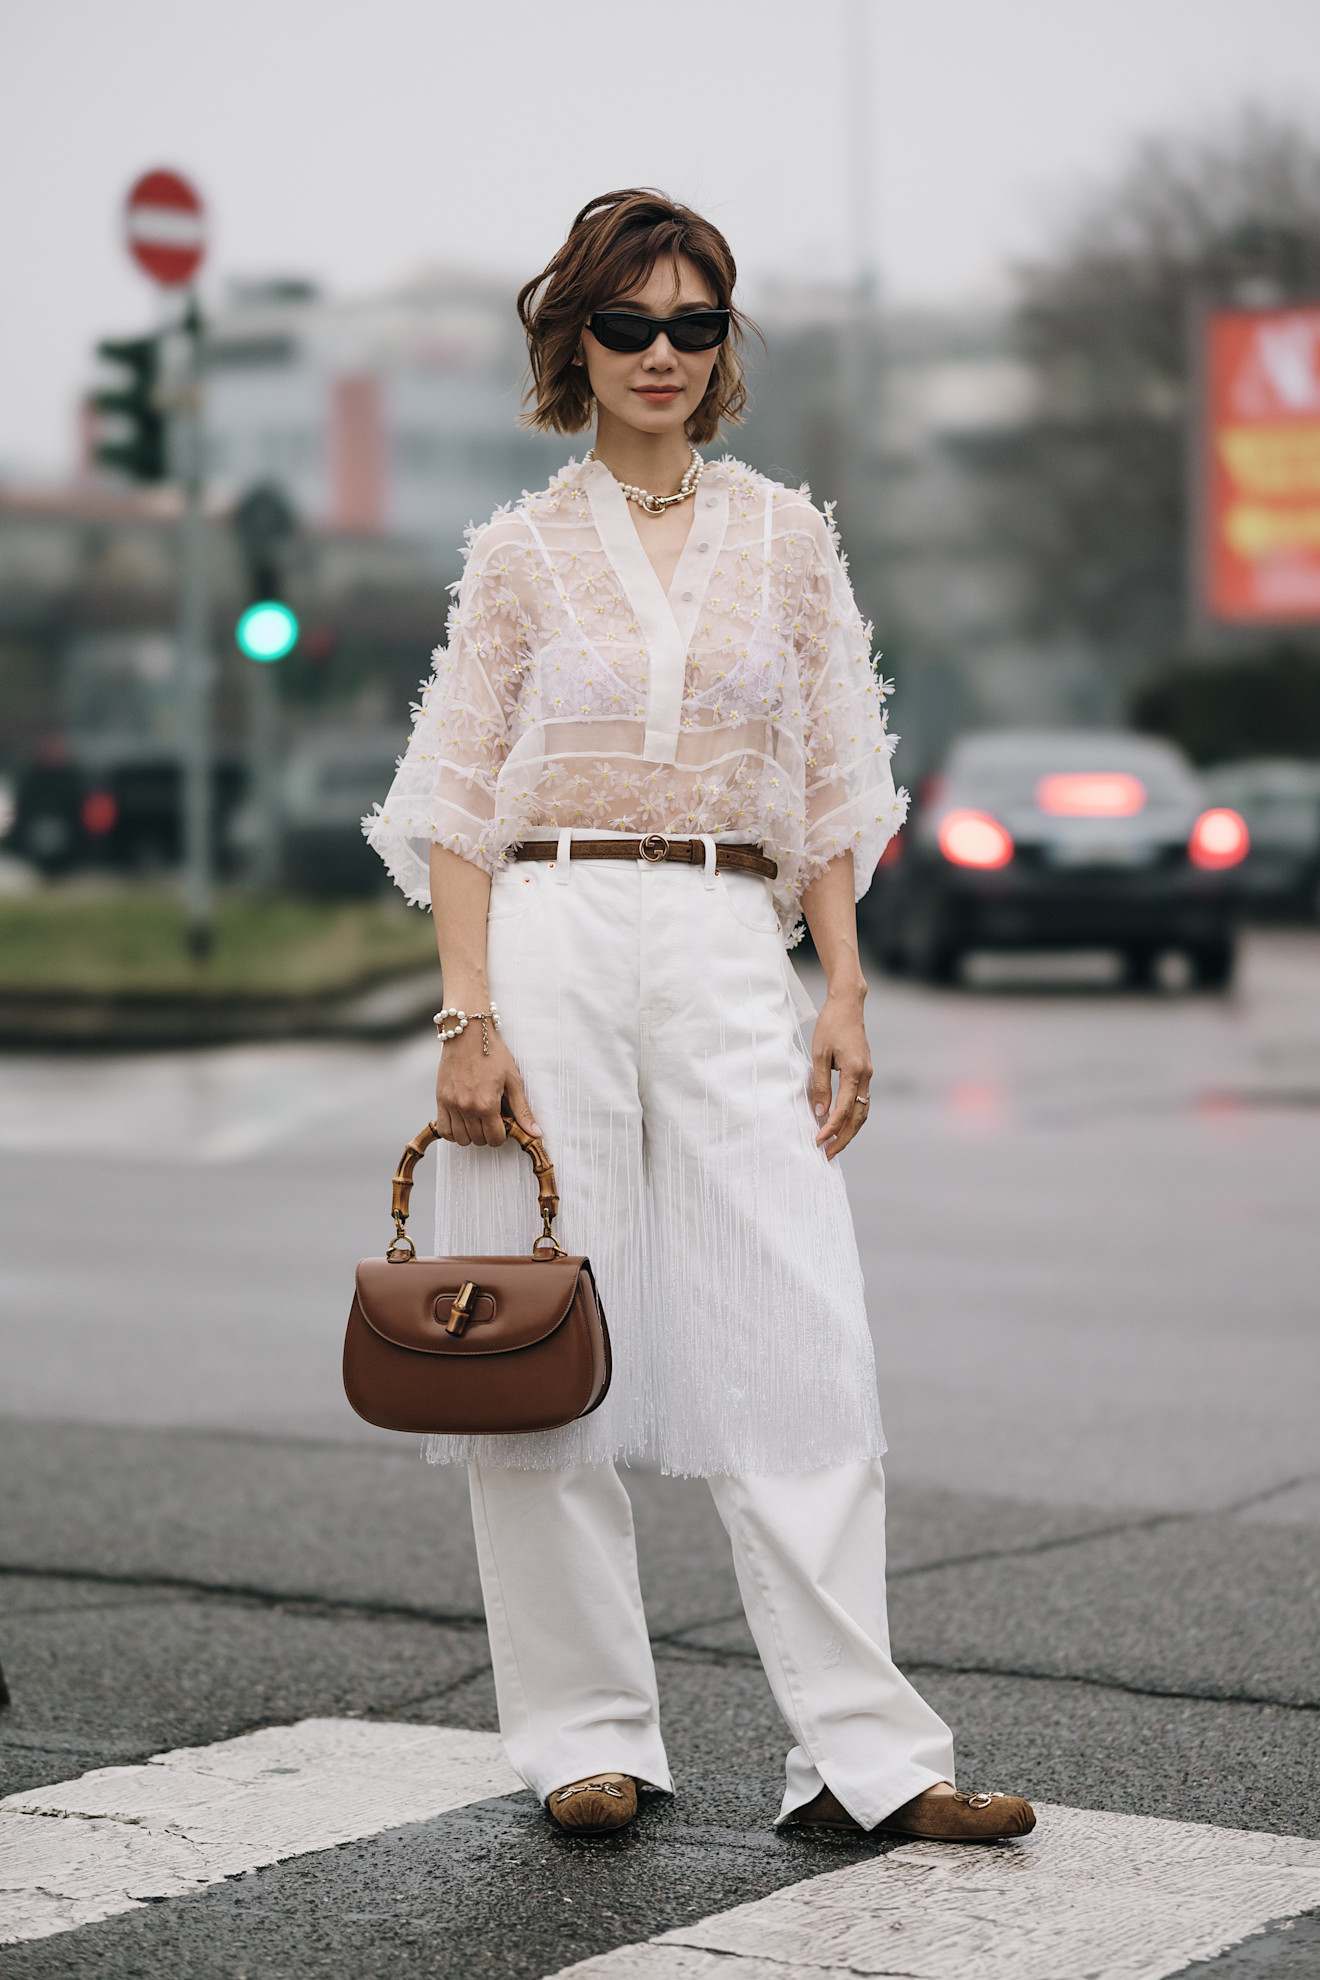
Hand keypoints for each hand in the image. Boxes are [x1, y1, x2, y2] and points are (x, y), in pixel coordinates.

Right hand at [434, 1025, 539, 1147]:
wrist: (468, 1034)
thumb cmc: (494, 1054)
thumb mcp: (513, 1081)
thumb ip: (522, 1110)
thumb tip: (535, 1134)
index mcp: (487, 1104)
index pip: (494, 1139)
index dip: (502, 1135)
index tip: (504, 1124)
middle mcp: (467, 1108)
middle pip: (478, 1140)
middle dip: (488, 1134)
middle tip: (492, 1118)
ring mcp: (451, 1104)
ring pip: (460, 1139)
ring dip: (471, 1134)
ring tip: (478, 1119)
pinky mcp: (440, 1099)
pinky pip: (444, 1129)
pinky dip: (453, 1131)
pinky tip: (463, 1121)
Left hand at [811, 992, 872, 1159]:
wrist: (848, 1005)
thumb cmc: (831, 1026)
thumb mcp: (819, 1055)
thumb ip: (820, 1084)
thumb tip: (819, 1112)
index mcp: (855, 1071)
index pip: (843, 1109)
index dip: (831, 1128)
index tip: (817, 1141)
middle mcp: (866, 1076)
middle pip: (858, 1117)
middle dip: (843, 1138)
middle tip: (827, 1155)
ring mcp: (868, 1075)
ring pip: (862, 1112)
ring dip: (849, 1131)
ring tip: (833, 1146)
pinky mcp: (865, 1072)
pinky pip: (861, 1101)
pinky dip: (852, 1117)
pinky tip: (841, 1125)